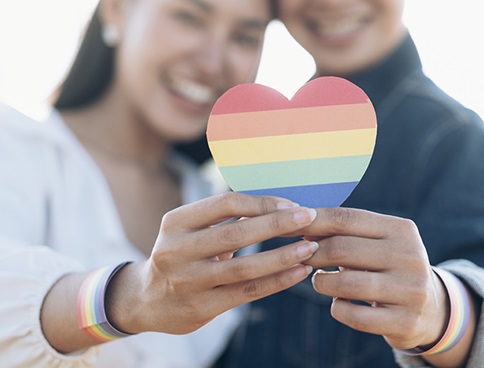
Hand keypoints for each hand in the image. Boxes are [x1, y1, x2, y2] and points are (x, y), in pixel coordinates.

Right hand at [108, 193, 318, 334]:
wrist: (146, 299)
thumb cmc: (181, 255)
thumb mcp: (189, 229)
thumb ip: (224, 217)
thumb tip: (277, 202)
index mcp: (176, 222)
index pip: (225, 204)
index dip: (261, 203)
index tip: (291, 203)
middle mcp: (177, 250)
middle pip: (237, 233)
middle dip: (278, 224)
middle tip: (309, 217)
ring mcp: (188, 282)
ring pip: (245, 267)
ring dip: (283, 256)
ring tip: (311, 247)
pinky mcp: (201, 307)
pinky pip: (247, 292)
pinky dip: (277, 281)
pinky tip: (299, 272)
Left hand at [297, 208, 447, 349]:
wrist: (430, 307)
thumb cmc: (388, 267)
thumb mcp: (377, 243)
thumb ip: (345, 233)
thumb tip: (298, 224)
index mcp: (402, 229)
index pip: (348, 218)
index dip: (313, 221)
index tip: (290, 227)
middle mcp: (410, 257)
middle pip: (343, 249)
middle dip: (313, 253)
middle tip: (300, 257)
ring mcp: (410, 290)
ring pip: (346, 284)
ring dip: (321, 282)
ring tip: (319, 281)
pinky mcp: (405, 321)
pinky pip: (355, 316)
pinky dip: (338, 308)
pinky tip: (338, 302)